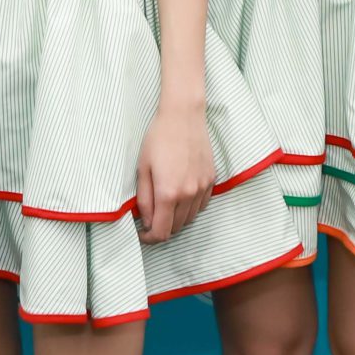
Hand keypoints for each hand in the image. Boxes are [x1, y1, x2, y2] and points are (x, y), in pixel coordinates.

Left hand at [136, 105, 214, 243]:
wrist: (183, 116)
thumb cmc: (159, 138)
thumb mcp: (142, 168)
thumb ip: (144, 199)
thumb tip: (145, 220)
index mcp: (168, 193)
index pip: (161, 232)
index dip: (149, 238)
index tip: (142, 234)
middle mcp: (188, 194)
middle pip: (176, 228)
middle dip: (161, 228)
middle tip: (150, 218)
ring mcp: (202, 188)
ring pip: (190, 219)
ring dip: (176, 219)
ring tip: (164, 205)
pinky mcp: (211, 180)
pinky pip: (201, 205)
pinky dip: (190, 208)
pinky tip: (181, 195)